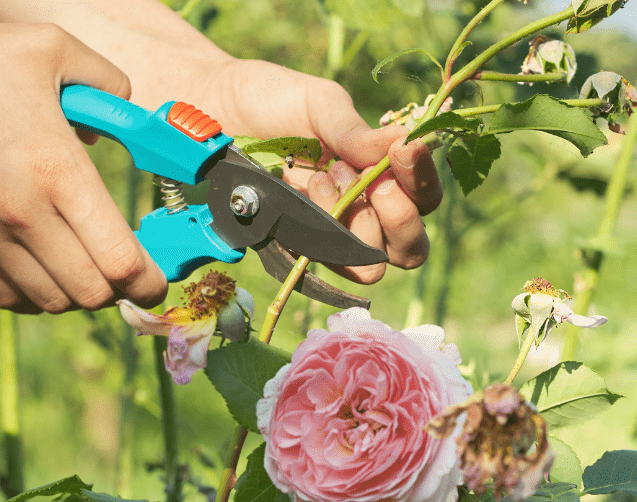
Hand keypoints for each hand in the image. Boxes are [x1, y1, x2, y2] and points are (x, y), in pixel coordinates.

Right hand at [0, 22, 167, 313]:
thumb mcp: (48, 47)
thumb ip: (108, 79)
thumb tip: (128, 115)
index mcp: (58, 172)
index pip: (119, 260)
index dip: (149, 281)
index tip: (157, 279)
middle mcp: (25, 216)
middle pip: (92, 294)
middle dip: (120, 291)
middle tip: (127, 273)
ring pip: (53, 303)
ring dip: (78, 294)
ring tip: (86, 267)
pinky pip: (9, 298)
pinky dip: (36, 296)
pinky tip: (44, 270)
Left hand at [204, 60, 442, 283]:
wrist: (212, 108)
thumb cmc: (272, 100)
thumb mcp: (319, 103)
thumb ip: (356, 131)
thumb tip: (405, 142)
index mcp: (380, 175)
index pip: (423, 198)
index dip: (423, 182)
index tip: (405, 151)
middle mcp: (362, 211)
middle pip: (408, 248)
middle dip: (399, 219)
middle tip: (376, 184)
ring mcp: (327, 235)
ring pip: (370, 266)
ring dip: (356, 225)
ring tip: (325, 179)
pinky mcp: (292, 247)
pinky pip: (318, 262)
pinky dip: (317, 233)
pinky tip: (302, 190)